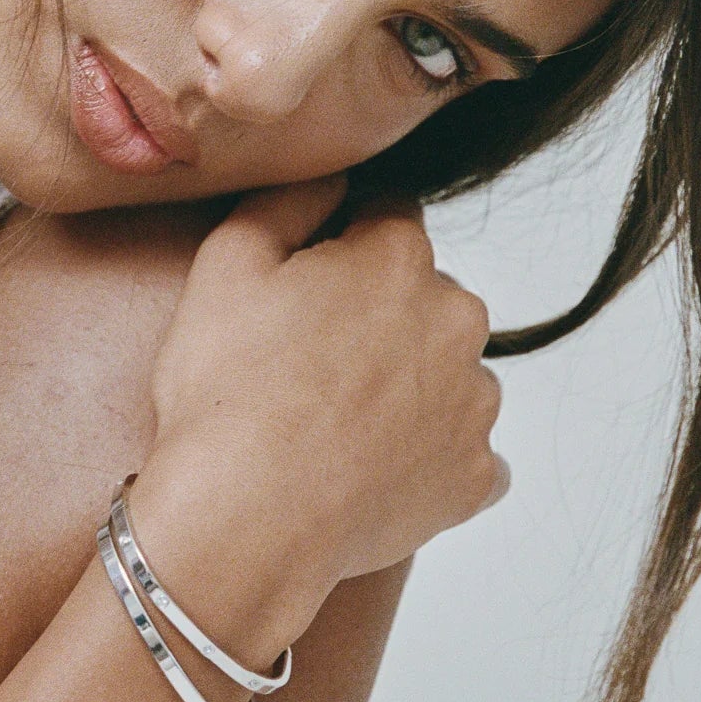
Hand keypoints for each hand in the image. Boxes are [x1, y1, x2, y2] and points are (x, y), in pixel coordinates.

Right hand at [134, 176, 505, 652]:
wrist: (245, 521)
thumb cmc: (227, 393)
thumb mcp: (226, 263)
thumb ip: (288, 201)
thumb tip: (330, 180)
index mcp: (400, 258)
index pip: (388, 220)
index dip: (340, 251)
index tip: (302, 295)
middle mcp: (458, 320)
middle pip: (424, 298)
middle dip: (380, 319)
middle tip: (309, 366)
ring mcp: (474, 404)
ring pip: (447, 375)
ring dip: (408, 388)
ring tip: (335, 426)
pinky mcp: (474, 476)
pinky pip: (461, 454)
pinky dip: (426, 459)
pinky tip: (371, 471)